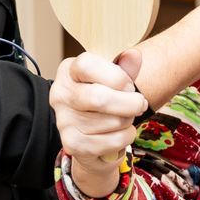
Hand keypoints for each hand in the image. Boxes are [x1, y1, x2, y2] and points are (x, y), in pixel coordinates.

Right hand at [48, 51, 146, 195]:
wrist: (93, 134)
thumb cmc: (103, 99)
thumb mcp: (113, 78)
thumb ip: (125, 67)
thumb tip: (134, 56)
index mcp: (68, 71)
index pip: (87, 66)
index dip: (116, 76)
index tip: (128, 85)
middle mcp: (60, 95)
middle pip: (99, 98)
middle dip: (130, 102)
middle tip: (139, 104)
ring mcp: (64, 121)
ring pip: (111, 121)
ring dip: (129, 120)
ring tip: (125, 118)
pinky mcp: (73, 144)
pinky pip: (111, 141)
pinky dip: (126, 137)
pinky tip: (122, 132)